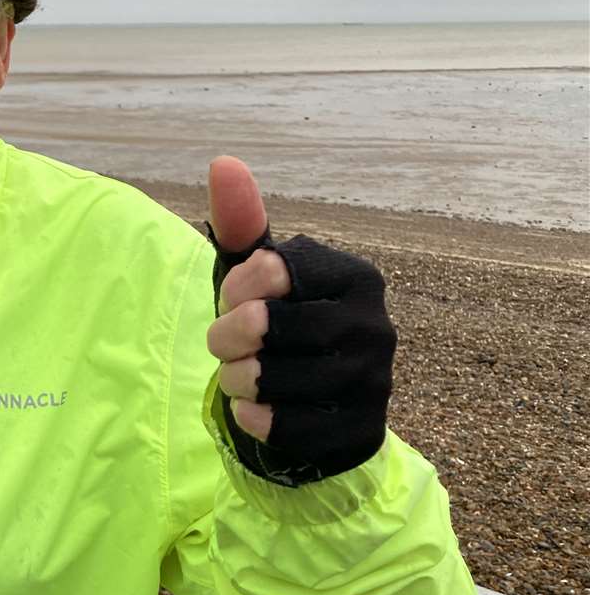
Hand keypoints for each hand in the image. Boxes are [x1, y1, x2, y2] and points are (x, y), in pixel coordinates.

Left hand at [204, 156, 395, 484]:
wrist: (315, 403)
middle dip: (229, 335)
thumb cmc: (279, 322)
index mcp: (356, 277)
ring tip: (235, 374)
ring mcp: (375, 383)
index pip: (279, 268)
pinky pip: (294, 428)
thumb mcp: (257, 274)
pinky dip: (256, 419)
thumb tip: (223, 163)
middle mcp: (376, 327)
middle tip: (218, 342)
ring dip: (239, 379)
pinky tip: (253, 409)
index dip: (237, 286)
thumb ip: (240, 222)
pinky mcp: (361, 431)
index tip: (230, 297)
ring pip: (282, 380)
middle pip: (276, 326)